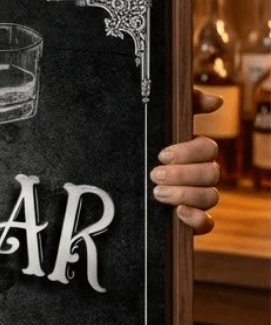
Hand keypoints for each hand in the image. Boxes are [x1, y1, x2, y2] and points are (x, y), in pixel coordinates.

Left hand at [149, 87, 222, 236]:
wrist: (108, 185)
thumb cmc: (135, 150)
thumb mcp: (149, 127)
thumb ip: (181, 106)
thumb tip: (216, 100)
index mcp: (190, 152)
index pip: (208, 148)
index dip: (189, 151)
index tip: (162, 154)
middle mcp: (198, 175)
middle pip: (211, 173)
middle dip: (182, 174)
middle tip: (155, 174)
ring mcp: (196, 198)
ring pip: (211, 197)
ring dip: (185, 194)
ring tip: (157, 192)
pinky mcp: (189, 220)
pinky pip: (208, 224)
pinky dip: (197, 219)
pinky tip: (179, 212)